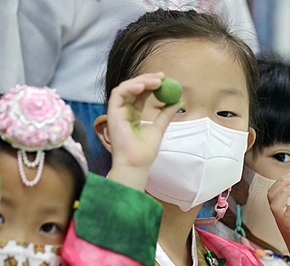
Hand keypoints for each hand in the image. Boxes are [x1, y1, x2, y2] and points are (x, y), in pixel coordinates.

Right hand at [105, 73, 181, 190]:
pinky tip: (143, 87)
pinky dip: (130, 87)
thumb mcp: (159, 128)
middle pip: (133, 88)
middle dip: (147, 79)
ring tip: (156, 81)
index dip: (152, 84)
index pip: (141, 93)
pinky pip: (118, 94)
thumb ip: (165, 114)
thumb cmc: (144, 152)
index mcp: (133, 114)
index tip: (165, 80)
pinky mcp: (112, 113)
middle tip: (162, 76)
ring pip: (125, 87)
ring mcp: (117, 111)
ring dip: (141, 81)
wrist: (136, 164)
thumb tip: (178, 101)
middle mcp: (124, 111)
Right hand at [268, 173, 289, 265]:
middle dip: (281, 183)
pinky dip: (286, 211)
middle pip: (271, 195)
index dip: (282, 182)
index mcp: (282, 213)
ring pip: (274, 205)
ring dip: (283, 192)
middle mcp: (280, 218)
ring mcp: (285, 224)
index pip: (274, 193)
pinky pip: (285, 219)